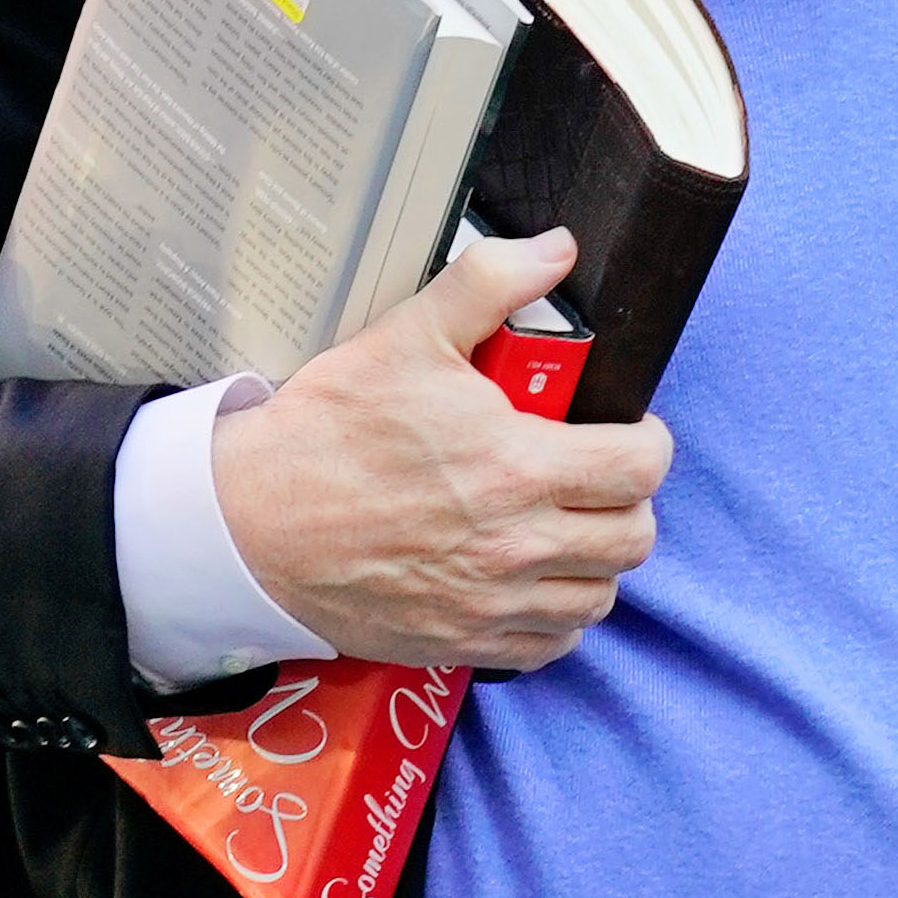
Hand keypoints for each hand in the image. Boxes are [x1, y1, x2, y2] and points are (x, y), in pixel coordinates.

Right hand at [211, 228, 670, 671]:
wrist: (249, 523)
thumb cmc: (325, 430)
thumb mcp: (404, 336)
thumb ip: (489, 284)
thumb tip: (557, 250)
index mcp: (515, 466)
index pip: (639, 468)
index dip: (648, 442)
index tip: (629, 431)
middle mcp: (515, 545)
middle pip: (633, 538)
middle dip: (629, 500)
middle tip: (598, 476)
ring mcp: (489, 602)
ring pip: (598, 598)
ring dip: (597, 560)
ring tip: (569, 526)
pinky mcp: (460, 642)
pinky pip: (550, 647)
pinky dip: (557, 618)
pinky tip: (534, 582)